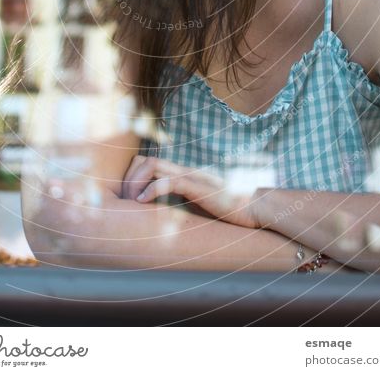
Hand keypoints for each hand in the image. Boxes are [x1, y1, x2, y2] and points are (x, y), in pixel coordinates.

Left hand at [122, 155, 259, 227]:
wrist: (255, 208)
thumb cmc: (229, 211)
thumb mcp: (198, 207)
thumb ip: (181, 205)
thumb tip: (162, 218)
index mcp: (181, 174)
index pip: (146, 163)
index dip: (131, 178)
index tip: (126, 201)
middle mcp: (183, 171)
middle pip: (143, 160)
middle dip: (127, 179)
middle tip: (124, 204)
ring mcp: (190, 176)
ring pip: (151, 165)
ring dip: (135, 184)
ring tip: (131, 204)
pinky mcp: (197, 187)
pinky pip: (168, 182)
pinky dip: (151, 190)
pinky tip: (143, 204)